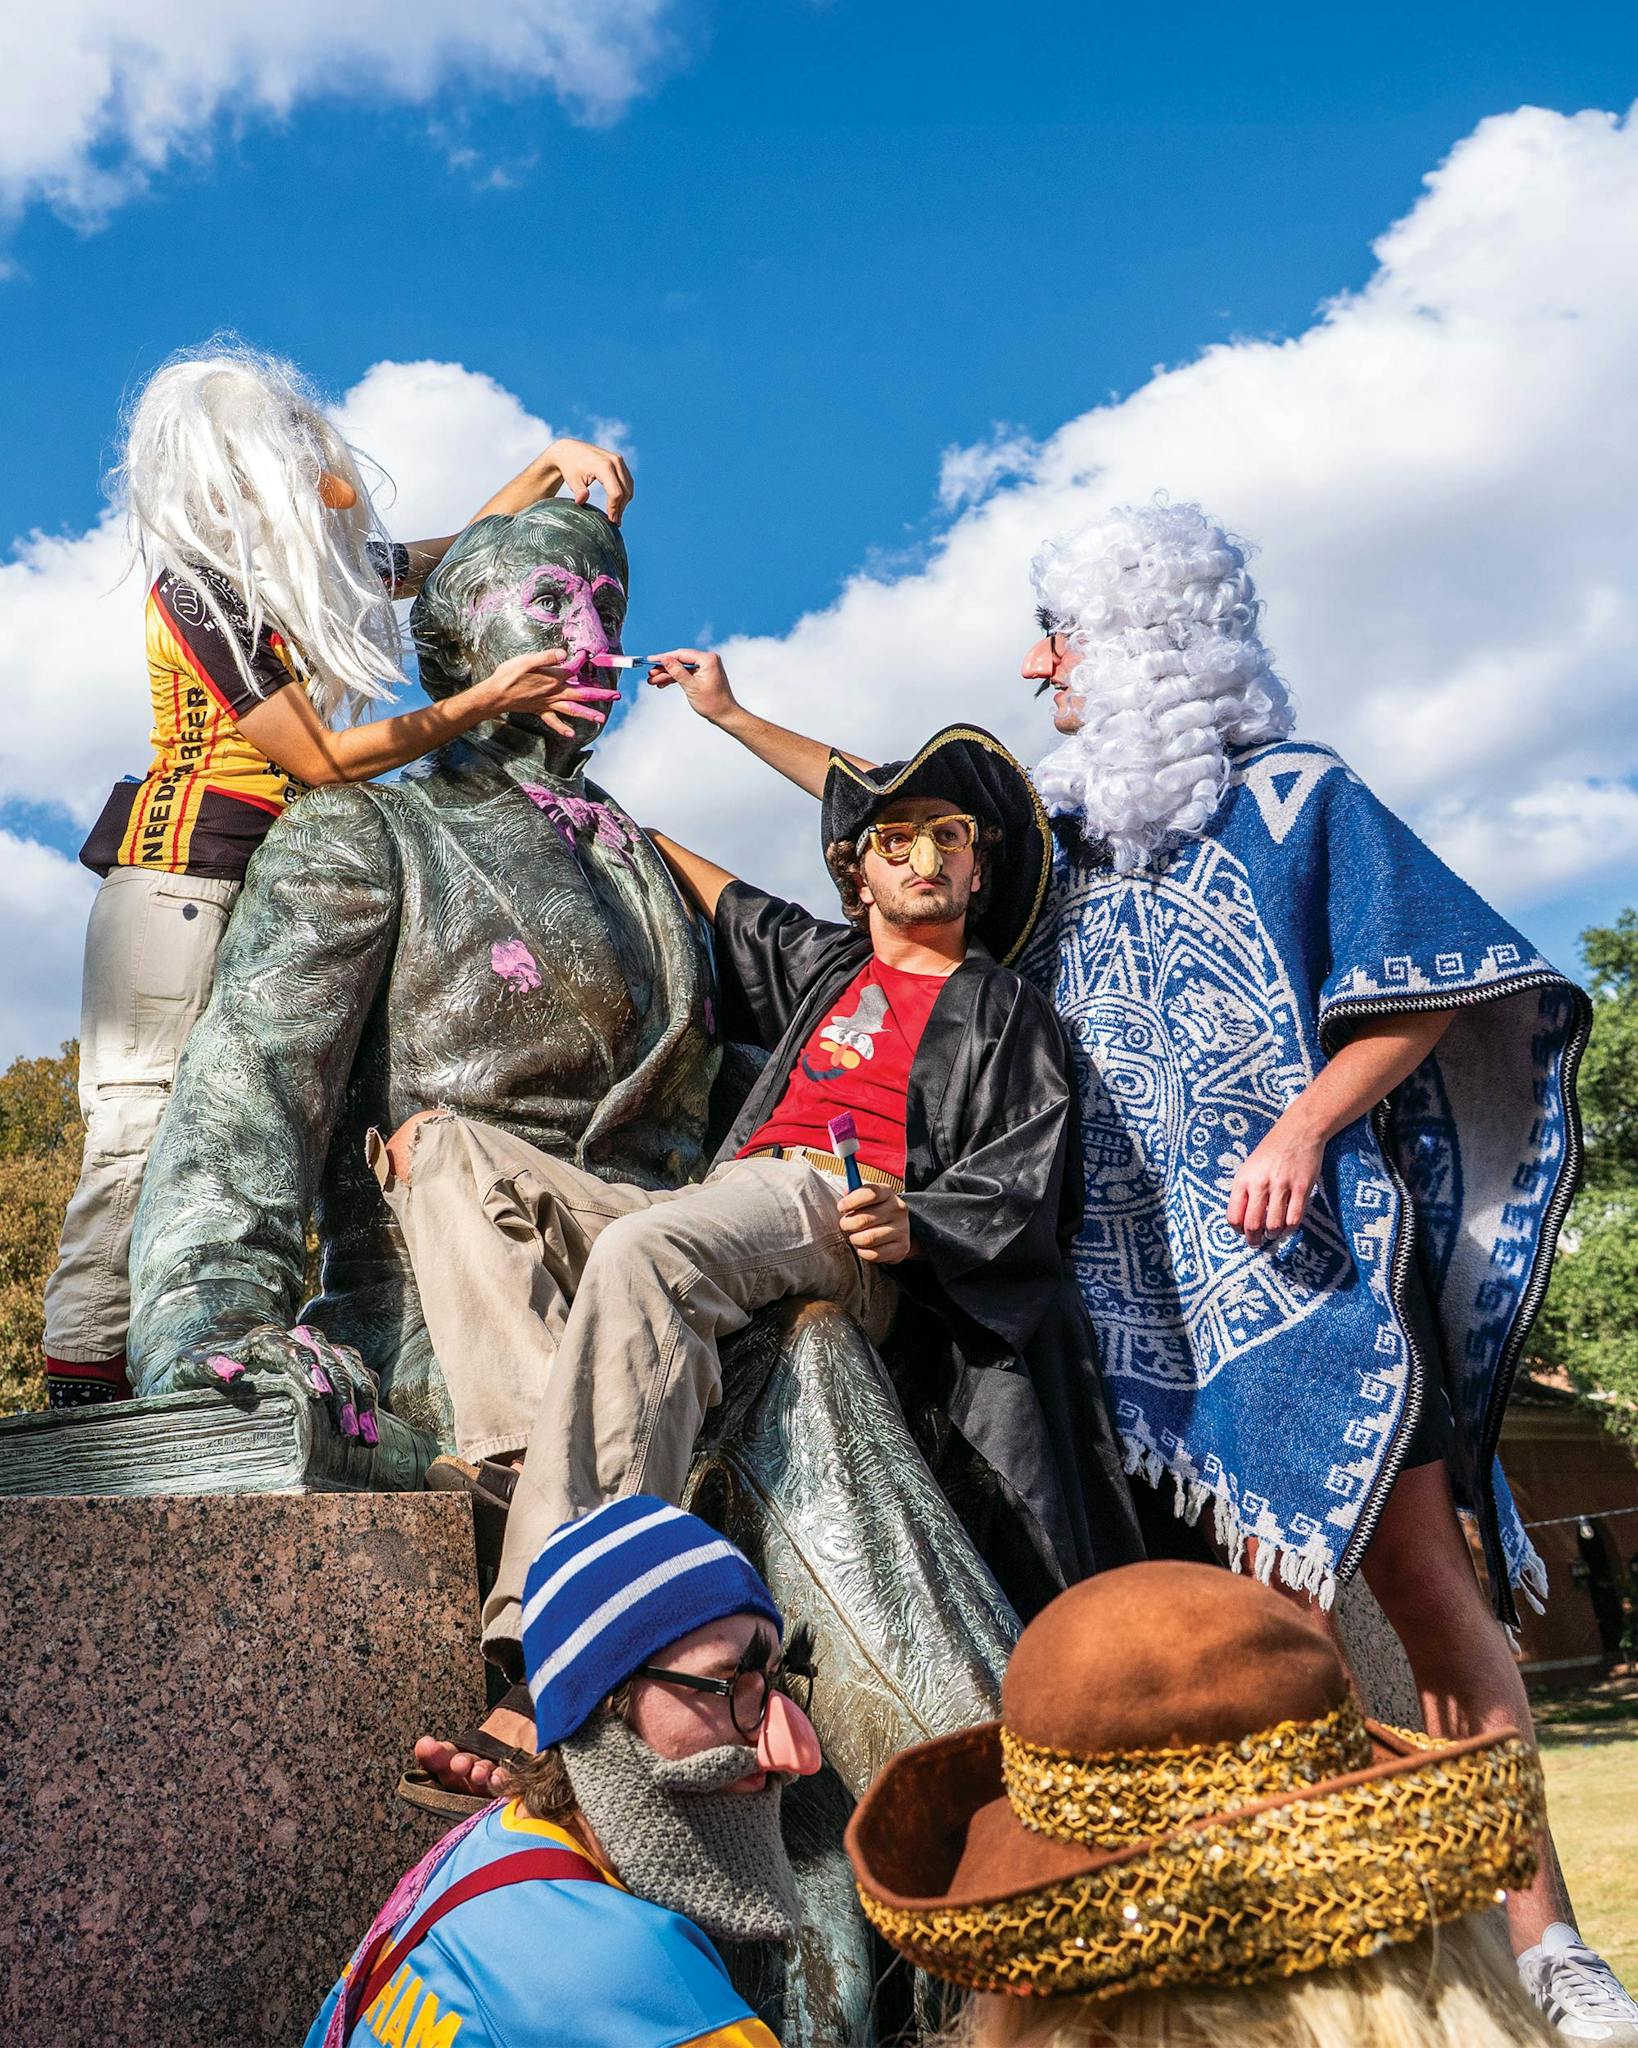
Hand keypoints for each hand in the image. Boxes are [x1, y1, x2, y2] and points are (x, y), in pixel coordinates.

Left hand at [170, 1323, 381, 1441]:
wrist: (211, 1359)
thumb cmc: (196, 1371)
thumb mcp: (189, 1368)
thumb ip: (208, 1365)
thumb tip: (231, 1373)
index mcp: (264, 1339)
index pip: (291, 1350)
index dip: (308, 1370)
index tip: (321, 1394)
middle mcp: (295, 1338)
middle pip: (327, 1358)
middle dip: (343, 1394)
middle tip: (349, 1430)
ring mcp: (315, 1349)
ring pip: (348, 1364)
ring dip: (361, 1397)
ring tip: (368, 1435)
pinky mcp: (328, 1362)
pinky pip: (356, 1370)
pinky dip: (367, 1394)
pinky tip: (373, 1422)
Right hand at [479, 649, 618, 738]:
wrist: (495, 695)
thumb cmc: (508, 676)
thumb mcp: (527, 660)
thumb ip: (547, 657)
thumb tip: (565, 654)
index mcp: (553, 678)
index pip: (573, 668)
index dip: (581, 660)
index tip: (587, 654)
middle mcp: (554, 692)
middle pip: (582, 694)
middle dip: (600, 694)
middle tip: (616, 695)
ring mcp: (548, 703)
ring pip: (572, 709)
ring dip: (588, 714)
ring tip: (602, 719)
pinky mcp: (540, 710)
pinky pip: (553, 721)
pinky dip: (563, 728)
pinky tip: (572, 734)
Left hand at [541, 438, 633, 524]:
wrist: (569, 450)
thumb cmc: (569, 467)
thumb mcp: (572, 480)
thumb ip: (578, 491)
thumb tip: (581, 501)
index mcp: (604, 466)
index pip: (616, 492)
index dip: (614, 508)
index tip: (611, 521)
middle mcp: (614, 461)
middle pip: (625, 491)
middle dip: (621, 508)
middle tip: (615, 522)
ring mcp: (618, 460)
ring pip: (628, 486)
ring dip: (624, 502)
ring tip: (616, 515)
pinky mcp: (619, 461)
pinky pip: (627, 481)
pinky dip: (625, 493)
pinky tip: (617, 504)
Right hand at [646, 648, 736, 723]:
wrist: (725, 715)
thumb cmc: (712, 703)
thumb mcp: (691, 686)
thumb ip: (677, 671)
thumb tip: (664, 659)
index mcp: (708, 659)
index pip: (681, 654)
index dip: (664, 657)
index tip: (650, 659)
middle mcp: (707, 660)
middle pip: (680, 660)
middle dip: (664, 668)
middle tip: (650, 674)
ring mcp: (705, 667)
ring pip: (681, 668)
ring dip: (667, 674)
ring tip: (652, 681)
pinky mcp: (702, 674)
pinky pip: (686, 673)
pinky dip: (675, 678)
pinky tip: (662, 683)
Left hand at [837, 1184, 914, 1264]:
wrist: (896, 1230)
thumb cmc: (874, 1211)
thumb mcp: (867, 1198)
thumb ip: (854, 1194)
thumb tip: (845, 1194)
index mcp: (888, 1193)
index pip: (870, 1194)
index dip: (851, 1201)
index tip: (841, 1207)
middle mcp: (897, 1210)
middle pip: (863, 1219)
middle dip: (847, 1224)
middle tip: (845, 1225)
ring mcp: (902, 1229)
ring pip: (868, 1239)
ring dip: (855, 1239)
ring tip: (854, 1236)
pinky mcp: (901, 1248)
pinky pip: (874, 1254)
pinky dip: (863, 1252)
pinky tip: (863, 1247)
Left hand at [1226, 1110, 1324, 1246]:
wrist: (1298, 1132)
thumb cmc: (1271, 1152)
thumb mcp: (1249, 1168)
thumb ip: (1245, 1192)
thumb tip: (1243, 1222)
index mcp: (1243, 1180)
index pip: (1234, 1216)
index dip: (1237, 1230)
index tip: (1243, 1232)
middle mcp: (1260, 1184)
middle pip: (1252, 1225)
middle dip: (1253, 1239)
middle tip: (1256, 1242)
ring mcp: (1282, 1186)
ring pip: (1274, 1225)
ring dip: (1273, 1236)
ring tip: (1273, 1235)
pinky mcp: (1302, 1188)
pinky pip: (1294, 1218)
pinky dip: (1290, 1229)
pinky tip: (1287, 1228)